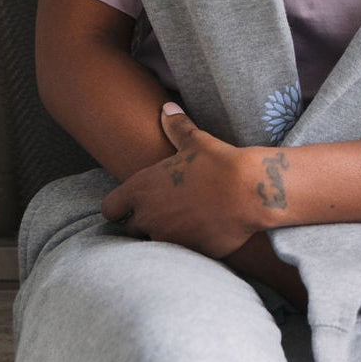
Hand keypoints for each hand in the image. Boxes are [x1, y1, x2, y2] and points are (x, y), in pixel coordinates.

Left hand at [101, 103, 286, 256]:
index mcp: (141, 190)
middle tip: (166, 211)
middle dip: (144, 222)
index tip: (133, 204)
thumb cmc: (219, 163)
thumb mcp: (196, 142)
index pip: (110, 208)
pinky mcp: (190, 253)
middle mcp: (148, 217)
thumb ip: (176, 128)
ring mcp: (168, 239)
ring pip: (156, 243)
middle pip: (131, 229)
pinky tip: (206, 231)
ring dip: (166, 235)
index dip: (120, 206)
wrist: (250, 190)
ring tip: (186, 223)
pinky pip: (183, 254)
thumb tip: (167, 107)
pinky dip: (191, 245)